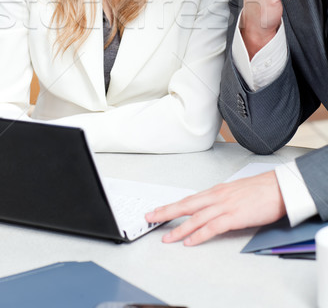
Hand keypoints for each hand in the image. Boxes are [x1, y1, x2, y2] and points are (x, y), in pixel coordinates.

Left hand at [145, 171, 285, 245]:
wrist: (279, 187)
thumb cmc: (261, 189)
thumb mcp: (236, 191)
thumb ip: (222, 199)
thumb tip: (212, 207)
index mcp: (217, 190)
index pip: (189, 199)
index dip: (172, 205)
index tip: (159, 210)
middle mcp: (217, 196)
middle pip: (186, 205)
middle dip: (166, 212)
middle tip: (150, 218)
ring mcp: (224, 206)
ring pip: (195, 218)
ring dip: (179, 229)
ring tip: (166, 237)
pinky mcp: (234, 216)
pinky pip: (212, 227)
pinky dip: (199, 235)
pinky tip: (189, 241)